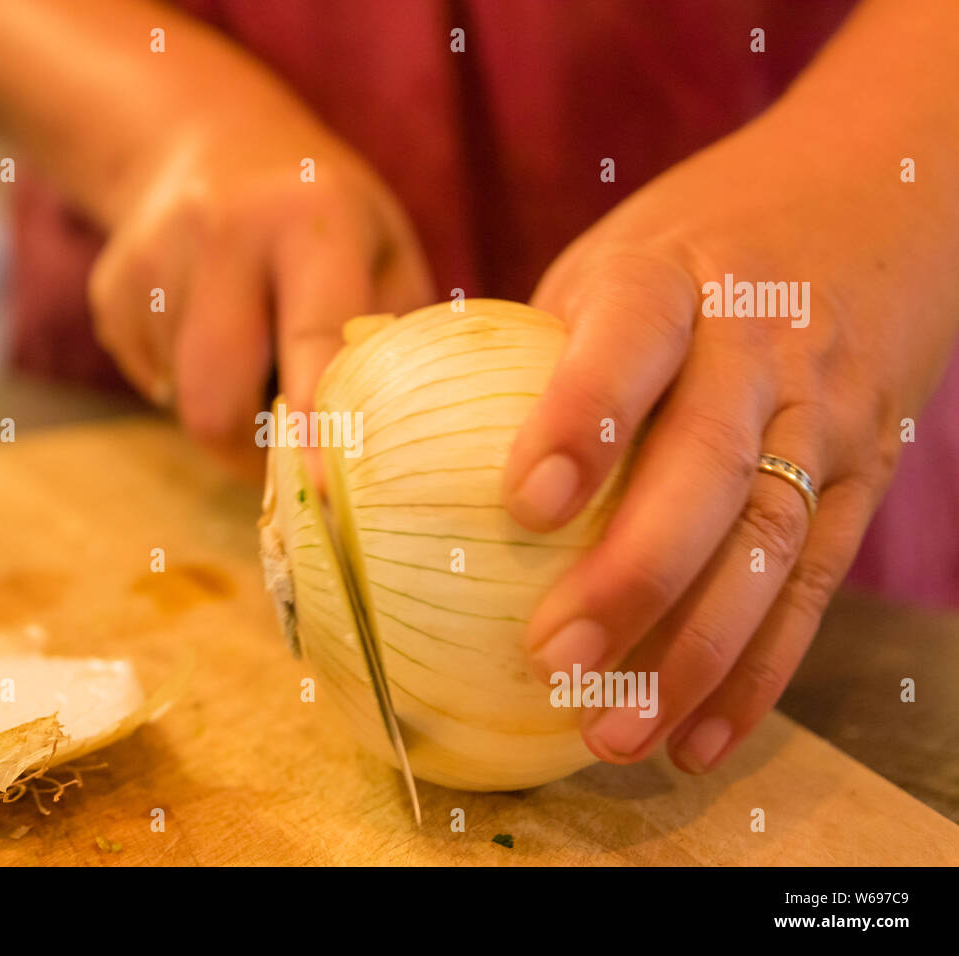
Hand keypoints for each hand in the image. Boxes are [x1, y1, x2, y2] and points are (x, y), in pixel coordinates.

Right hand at [88, 96, 431, 466]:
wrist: (205, 137)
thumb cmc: (320, 209)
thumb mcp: (384, 243)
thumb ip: (395, 331)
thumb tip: (388, 435)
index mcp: (309, 220)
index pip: (313, 341)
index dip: (319, 426)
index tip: (327, 496)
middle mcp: (222, 233)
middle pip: (215, 395)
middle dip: (248, 452)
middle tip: (283, 452)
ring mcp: (152, 258)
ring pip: (179, 397)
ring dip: (223, 403)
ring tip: (250, 345)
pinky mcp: (110, 288)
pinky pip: (148, 379)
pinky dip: (182, 380)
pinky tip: (205, 324)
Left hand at [501, 106, 958, 772]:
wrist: (868, 202)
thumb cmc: (691, 253)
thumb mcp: (605, 263)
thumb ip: (524, 349)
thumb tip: (371, 434)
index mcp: (671, 279)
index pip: (631, 341)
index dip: (583, 419)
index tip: (521, 506)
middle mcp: (760, 346)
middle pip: (710, 466)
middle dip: (634, 574)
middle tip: (552, 660)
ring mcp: (824, 415)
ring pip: (770, 545)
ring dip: (694, 653)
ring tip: (615, 734)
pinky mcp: (861, 476)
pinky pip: (813, 585)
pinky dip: (758, 672)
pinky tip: (699, 740)